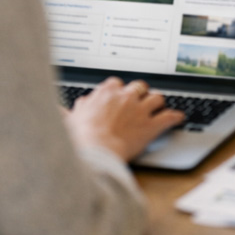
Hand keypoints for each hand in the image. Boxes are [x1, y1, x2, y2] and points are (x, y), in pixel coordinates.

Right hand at [65, 77, 183, 161]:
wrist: (95, 152)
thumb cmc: (80, 138)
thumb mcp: (68, 120)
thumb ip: (66, 112)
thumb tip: (57, 109)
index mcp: (106, 93)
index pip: (116, 83)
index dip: (119, 91)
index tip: (118, 97)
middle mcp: (125, 97)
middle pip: (139, 87)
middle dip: (140, 94)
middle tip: (139, 102)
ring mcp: (140, 110)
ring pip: (156, 97)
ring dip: (157, 103)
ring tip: (158, 107)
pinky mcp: (151, 125)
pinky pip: (168, 117)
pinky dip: (175, 117)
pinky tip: (178, 118)